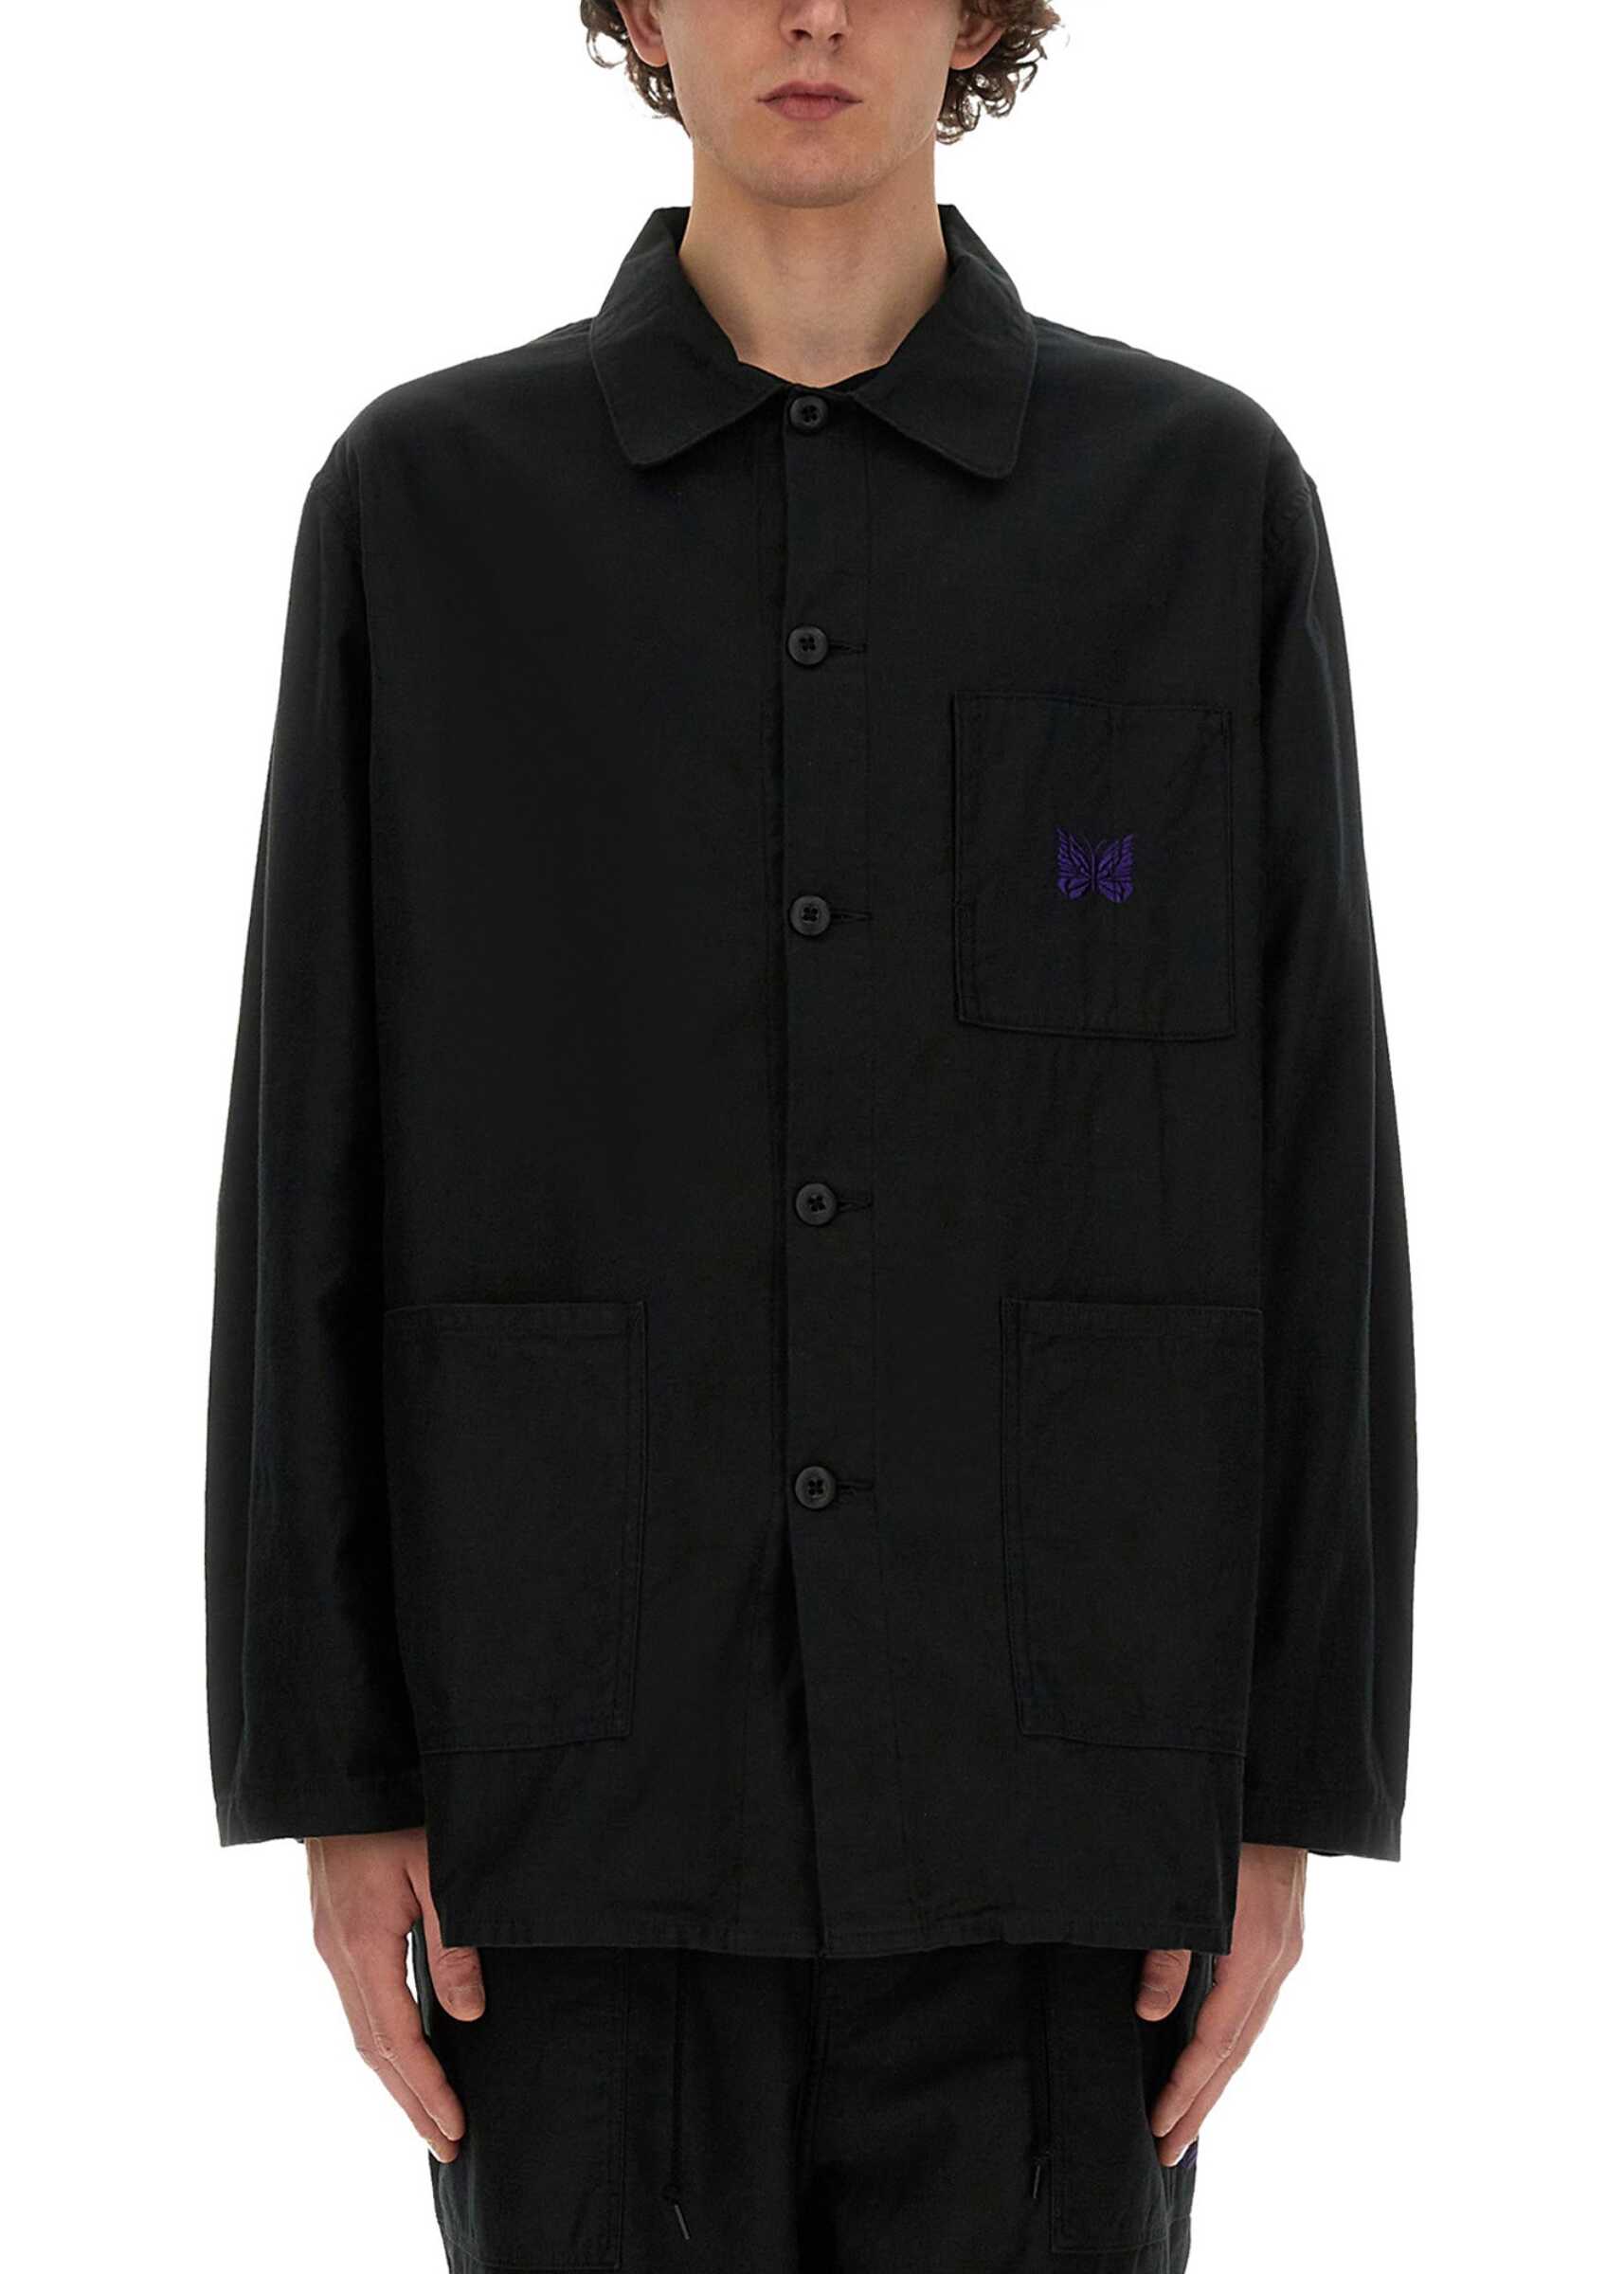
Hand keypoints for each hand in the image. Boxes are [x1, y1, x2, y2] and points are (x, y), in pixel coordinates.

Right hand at [307, 1825, 486, 2160]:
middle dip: (410, 2102)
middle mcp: (338, 1953)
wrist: (340, 1771)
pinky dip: (383, 2042)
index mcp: (362, 1943)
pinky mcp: (333, 1931)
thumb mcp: (437, 1869)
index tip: (454, 2128)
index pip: (396, 2039)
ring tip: (430, 2114)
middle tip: (446, 2144)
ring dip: (395, 2077)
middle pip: (372, 2050)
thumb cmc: (396, 1809)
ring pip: (361, 2031)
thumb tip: (468, 2015)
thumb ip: (452, 1943)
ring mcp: (330, 1944)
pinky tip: (405, 2054)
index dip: (426, 2089)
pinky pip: (358, 2003)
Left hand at [1134, 1841, 1306, 2164]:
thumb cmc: (1230, 1828)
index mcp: (1256, 1954)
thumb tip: (1151, 2014)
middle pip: (1236, 2050)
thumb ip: (1172, 1950)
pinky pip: (1254, 2008)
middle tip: (1170, 2149)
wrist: (1283, 1787)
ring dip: (1217, 2078)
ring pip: (1248, 2033)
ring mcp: (1285, 1951)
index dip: (1187, 2087)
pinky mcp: (1281, 1938)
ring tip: (1187, 2119)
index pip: (1217, 2040)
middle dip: (1202, 2103)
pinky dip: (1231, 2042)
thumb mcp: (1195, 1885)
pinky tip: (1214, 2056)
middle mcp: (1277, 1962)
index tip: (1159, 2124)